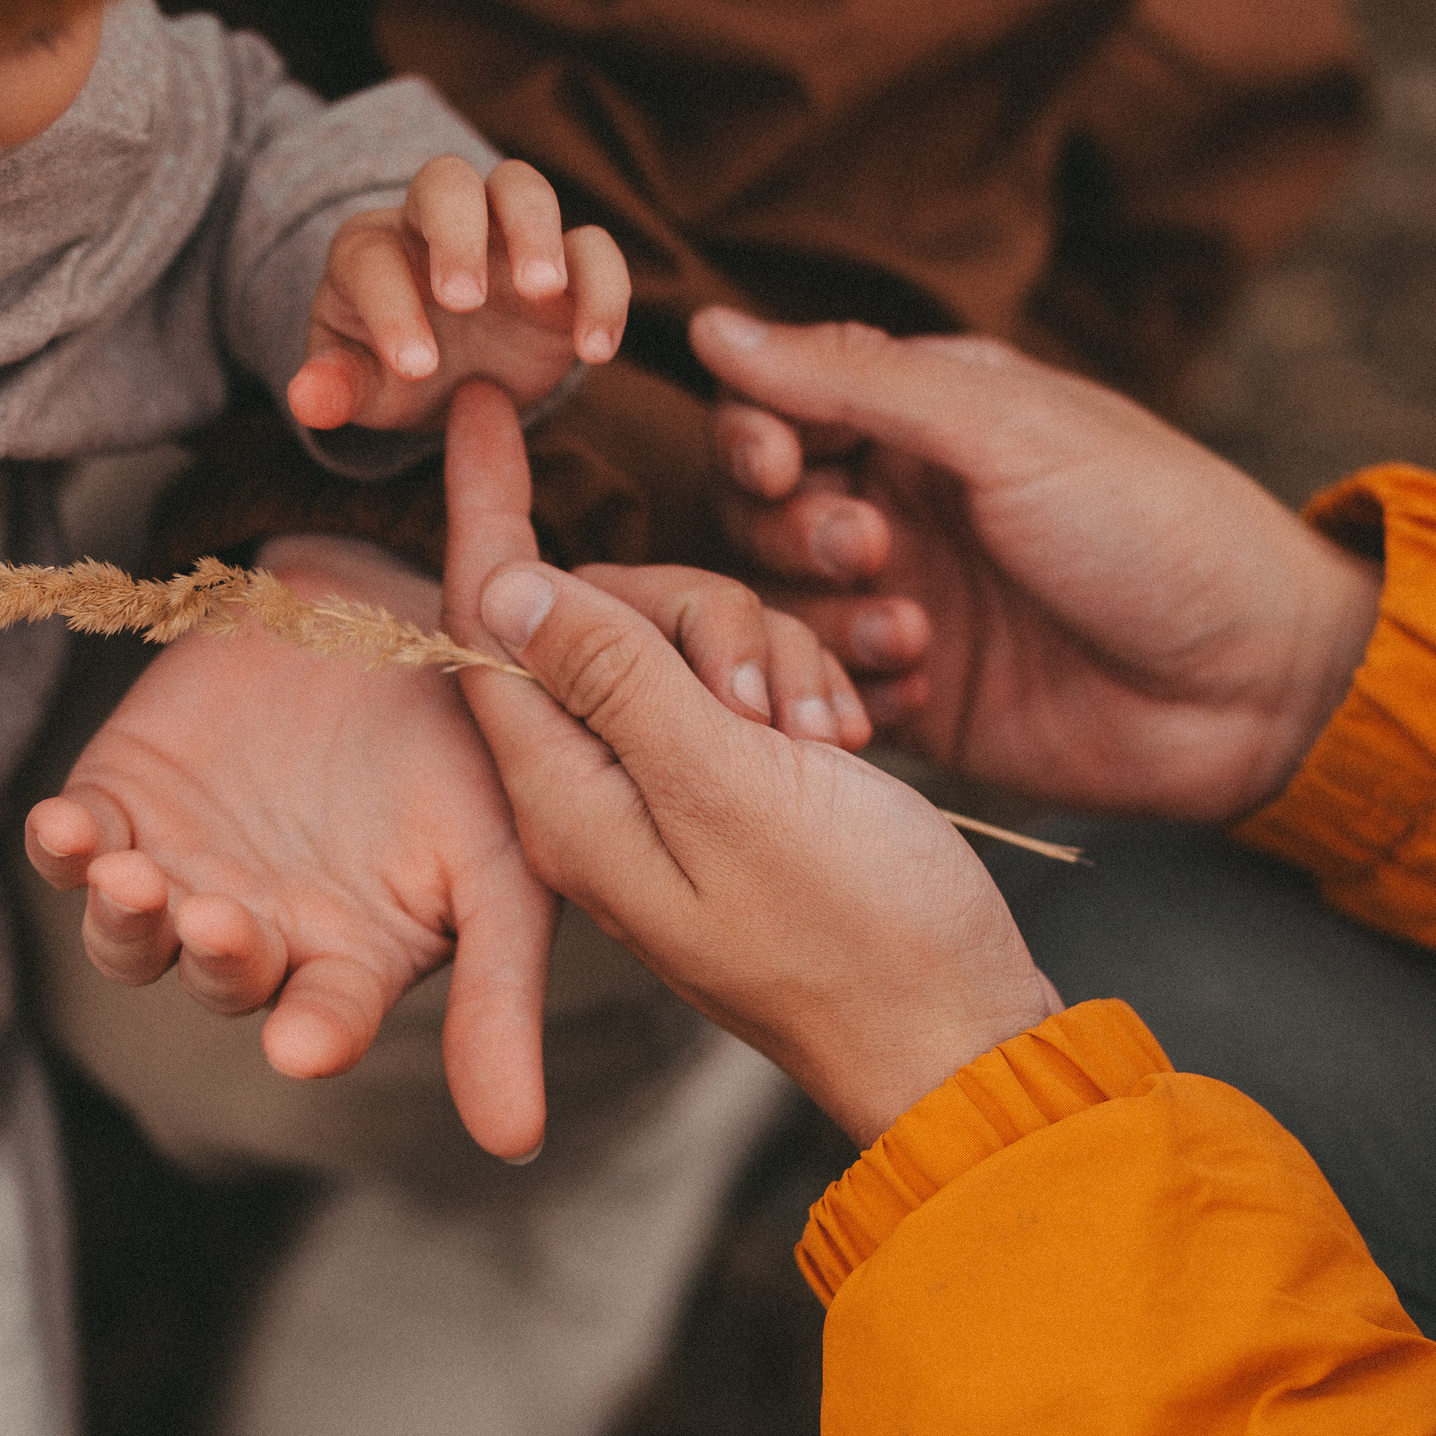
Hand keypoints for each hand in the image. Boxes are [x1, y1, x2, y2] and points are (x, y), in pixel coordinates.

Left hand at [24, 534, 555, 1158]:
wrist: (386, 609)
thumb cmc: (463, 747)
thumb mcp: (507, 864)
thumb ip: (500, 996)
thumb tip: (517, 1141)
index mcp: (347, 962)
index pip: (326, 1021)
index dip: (313, 1036)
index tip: (303, 1047)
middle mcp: (257, 932)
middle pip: (219, 980)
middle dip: (217, 960)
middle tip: (222, 924)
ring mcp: (181, 870)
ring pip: (129, 938)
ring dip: (123, 921)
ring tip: (133, 881)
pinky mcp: (122, 799)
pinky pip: (74, 848)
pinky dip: (62, 847)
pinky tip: (63, 832)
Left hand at [287, 156, 629, 433]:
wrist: (450, 376)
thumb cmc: (390, 370)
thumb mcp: (359, 385)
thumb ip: (335, 387)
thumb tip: (307, 399)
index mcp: (373, 250)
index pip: (374, 259)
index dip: (393, 308)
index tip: (417, 368)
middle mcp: (437, 224)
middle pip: (446, 182)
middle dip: (457, 232)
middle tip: (466, 300)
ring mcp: (506, 235)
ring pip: (523, 188)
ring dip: (535, 231)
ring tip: (544, 293)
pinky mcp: (566, 264)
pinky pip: (593, 248)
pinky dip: (603, 287)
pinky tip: (595, 350)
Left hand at [441, 384, 1059, 1145]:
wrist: (954, 1032)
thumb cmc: (856, 927)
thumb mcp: (727, 783)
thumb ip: (611, 677)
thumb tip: (502, 583)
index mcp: (565, 795)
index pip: (485, 624)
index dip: (484, 508)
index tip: (481, 403)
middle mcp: (593, 794)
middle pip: (592, 617)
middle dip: (691, 610)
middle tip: (767, 690)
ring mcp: (661, 797)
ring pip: (676, 644)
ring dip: (759, 654)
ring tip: (824, 731)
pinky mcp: (729, 797)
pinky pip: (734, 692)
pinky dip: (790, 690)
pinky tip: (843, 737)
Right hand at [690, 309, 1382, 820]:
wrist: (1256, 687)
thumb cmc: (1154, 528)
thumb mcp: (1005, 429)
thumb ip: (854, 380)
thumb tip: (709, 327)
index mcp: (923, 418)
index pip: (775, 408)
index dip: (753, 436)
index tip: (780, 467)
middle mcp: (901, 504)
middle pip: (755, 511)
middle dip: (792, 533)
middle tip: (875, 552)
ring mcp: (905, 603)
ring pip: (778, 606)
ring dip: (826, 618)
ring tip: (917, 635)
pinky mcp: (916, 699)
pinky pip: (825, 690)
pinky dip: (854, 689)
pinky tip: (930, 688)